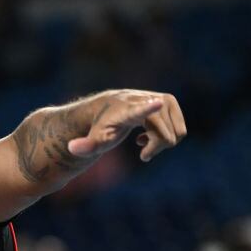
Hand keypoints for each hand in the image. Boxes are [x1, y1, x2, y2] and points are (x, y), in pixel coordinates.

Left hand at [67, 90, 186, 162]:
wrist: (108, 107)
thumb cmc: (101, 126)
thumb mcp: (94, 140)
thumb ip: (85, 146)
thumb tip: (71, 148)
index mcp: (127, 111)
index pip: (138, 110)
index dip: (147, 107)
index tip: (156, 102)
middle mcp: (146, 101)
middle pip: (166, 136)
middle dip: (155, 148)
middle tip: (141, 151)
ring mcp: (160, 99)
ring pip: (176, 134)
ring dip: (162, 142)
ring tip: (143, 140)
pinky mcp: (169, 100)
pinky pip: (179, 129)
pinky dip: (168, 136)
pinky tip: (150, 133)